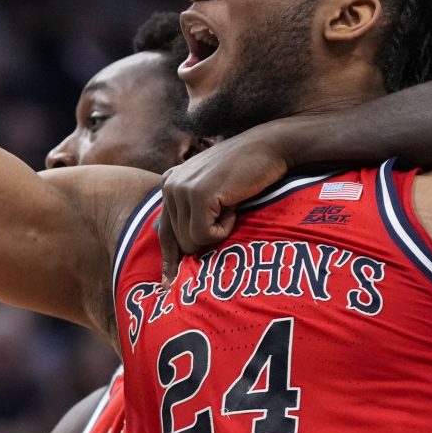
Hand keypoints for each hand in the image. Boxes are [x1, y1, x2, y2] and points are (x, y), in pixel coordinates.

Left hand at [155, 130, 290, 280]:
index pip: (164, 231)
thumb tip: (173, 243)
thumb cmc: (247, 171)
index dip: (169, 259)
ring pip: (191, 242)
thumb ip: (191, 208)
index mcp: (169, 184)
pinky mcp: (197, 195)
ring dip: (218, 231)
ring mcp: (181, 189)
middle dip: (205, 238)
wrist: (268, 147)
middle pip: (179, 241)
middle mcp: (169, 186)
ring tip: (231, 206)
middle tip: (228, 214)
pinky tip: (233, 205)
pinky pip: (205, 235)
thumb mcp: (212, 188)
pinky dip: (224, 228)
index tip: (169, 285)